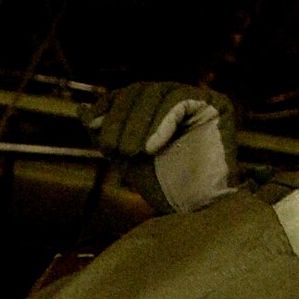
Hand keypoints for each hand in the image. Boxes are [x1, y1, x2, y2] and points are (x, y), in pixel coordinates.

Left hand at [81, 82, 235, 215]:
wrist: (195, 208)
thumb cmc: (163, 185)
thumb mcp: (125, 156)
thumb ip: (104, 132)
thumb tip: (81, 108)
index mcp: (160, 105)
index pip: (128, 93)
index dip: (109, 106)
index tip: (93, 125)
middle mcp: (180, 97)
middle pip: (141, 89)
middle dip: (121, 118)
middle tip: (112, 148)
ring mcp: (199, 98)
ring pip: (158, 91)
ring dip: (139, 122)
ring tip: (132, 152)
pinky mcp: (218, 104)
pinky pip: (183, 99)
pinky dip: (162, 120)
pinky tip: (152, 147)